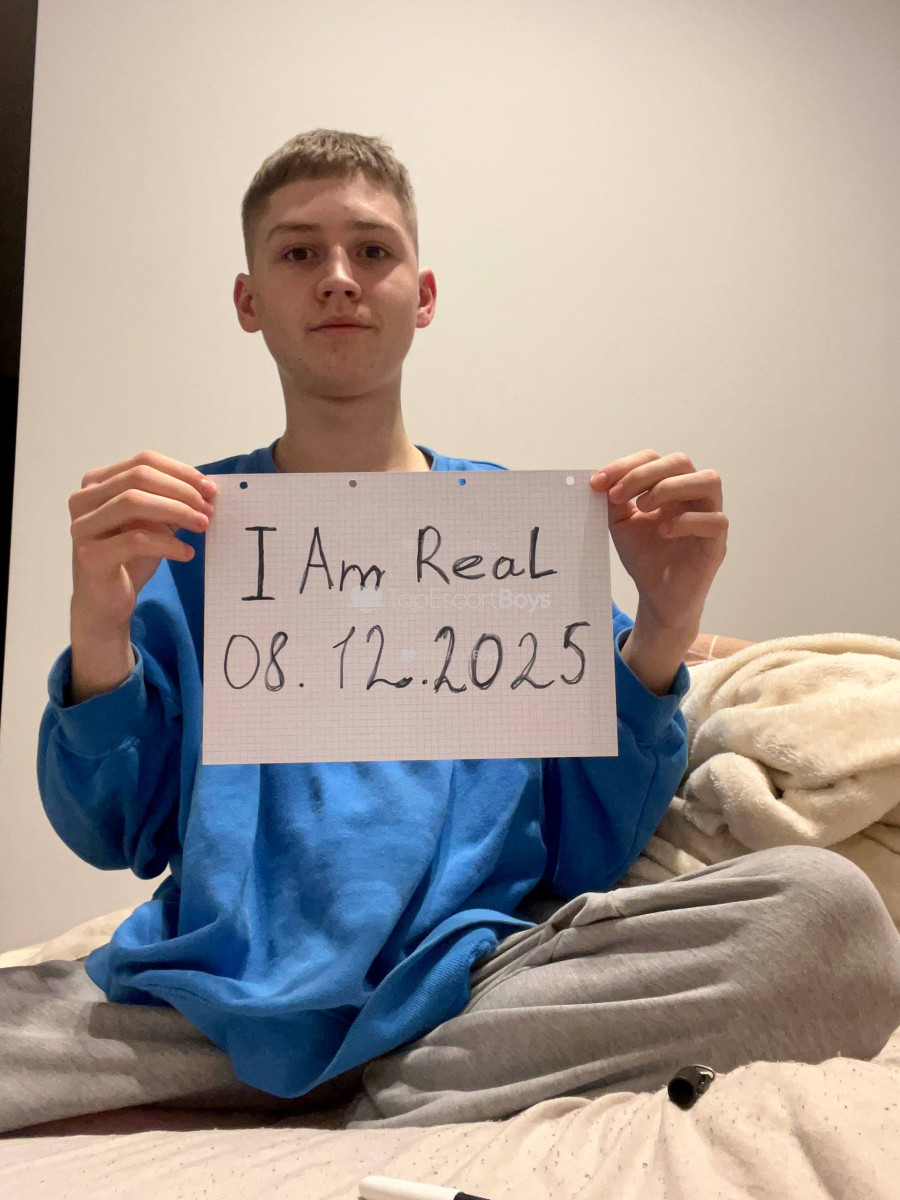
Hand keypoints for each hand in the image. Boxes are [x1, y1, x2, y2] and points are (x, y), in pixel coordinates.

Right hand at [69, 449, 216, 636]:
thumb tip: (206, 489)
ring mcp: (82, 527)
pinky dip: (167, 544)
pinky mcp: (90, 555)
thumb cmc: (130, 559)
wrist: (105, 603)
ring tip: (202, 525)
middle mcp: (83, 499)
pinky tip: (186, 553)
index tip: (210, 489)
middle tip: (208, 510)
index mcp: (98, 483)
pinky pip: (135, 540)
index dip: (181, 472)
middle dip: (181, 491)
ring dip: (176, 511)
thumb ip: (171, 503)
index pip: (144, 461)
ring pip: (133, 502)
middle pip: (139, 477)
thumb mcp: (153, 523)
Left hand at [590, 450, 727, 636]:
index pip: (654, 459)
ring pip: (709, 480)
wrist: (655, 596)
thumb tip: (602, 478)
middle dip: (644, 474)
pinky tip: (663, 532)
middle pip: (680, 461)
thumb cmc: (644, 556)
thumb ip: (614, 500)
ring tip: (643, 507)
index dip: (625, 465)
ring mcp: (709, 516)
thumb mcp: (621, 524)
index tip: (596, 483)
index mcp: (670, 487)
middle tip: (617, 496)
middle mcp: (692, 496)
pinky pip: (716, 520)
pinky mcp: (717, 542)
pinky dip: (687, 522)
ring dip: (670, 487)